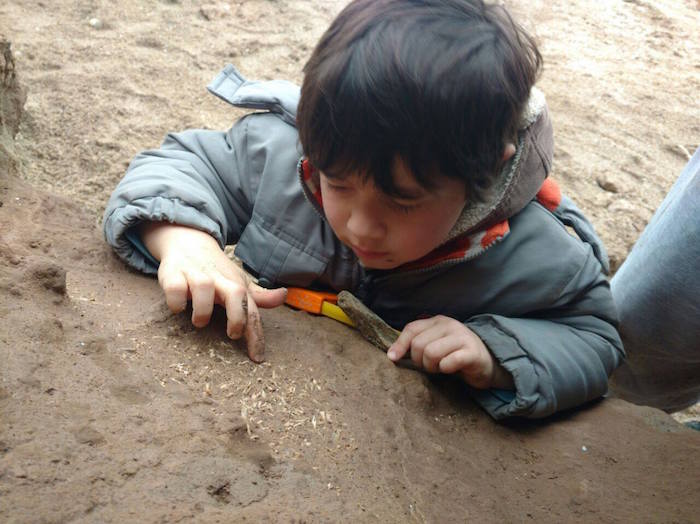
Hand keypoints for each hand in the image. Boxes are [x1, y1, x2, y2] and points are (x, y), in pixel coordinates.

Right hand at [140, 222, 286, 361]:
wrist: (188, 241)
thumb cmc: (216, 269)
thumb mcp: (238, 281)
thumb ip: (259, 295)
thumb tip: (283, 296)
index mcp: (236, 285)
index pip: (251, 310)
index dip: (256, 335)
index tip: (258, 358)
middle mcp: (218, 279)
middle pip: (236, 293)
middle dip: (237, 317)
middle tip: (232, 335)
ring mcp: (196, 275)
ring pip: (203, 288)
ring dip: (203, 310)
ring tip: (199, 322)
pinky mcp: (173, 274)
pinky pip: (175, 288)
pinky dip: (176, 301)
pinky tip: (178, 308)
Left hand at [386, 315, 513, 389]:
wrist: (488, 362)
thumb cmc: (455, 355)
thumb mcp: (434, 344)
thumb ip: (416, 344)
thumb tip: (391, 355)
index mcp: (437, 321)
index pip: (411, 329)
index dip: (399, 345)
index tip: (393, 359)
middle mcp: (450, 325)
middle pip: (418, 345)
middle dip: (419, 361)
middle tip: (430, 366)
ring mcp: (462, 337)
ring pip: (431, 353)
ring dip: (432, 367)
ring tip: (441, 367)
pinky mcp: (472, 352)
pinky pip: (448, 362)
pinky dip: (445, 369)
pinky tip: (451, 369)